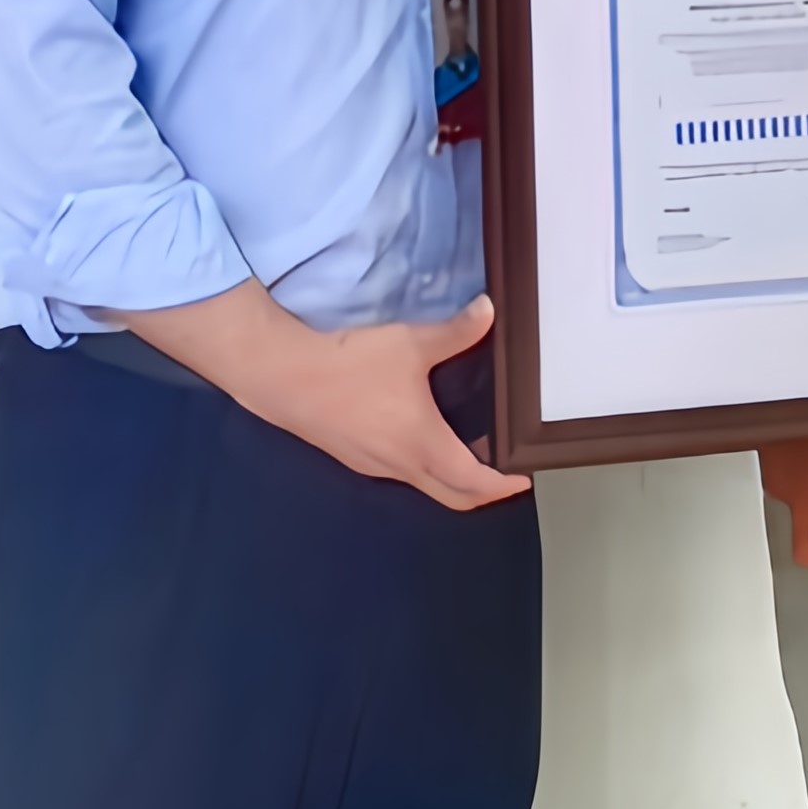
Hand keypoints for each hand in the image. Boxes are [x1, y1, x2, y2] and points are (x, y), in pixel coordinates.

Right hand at [138, 290, 529, 508]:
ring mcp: (373, 466)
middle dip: (481, 493)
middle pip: (452, 497)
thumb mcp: (409, 343)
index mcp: (424, 446)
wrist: (285, 378)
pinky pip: (398, 474)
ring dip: (449, 481)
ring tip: (468, 457)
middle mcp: (401, 466)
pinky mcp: (352, 458)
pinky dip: (421, 470)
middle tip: (503, 477)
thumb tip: (488, 311)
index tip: (522, 479)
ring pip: (423, 487)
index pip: (475, 483)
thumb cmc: (350, 365)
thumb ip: (454, 331)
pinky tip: (419, 442)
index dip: (503, 485)